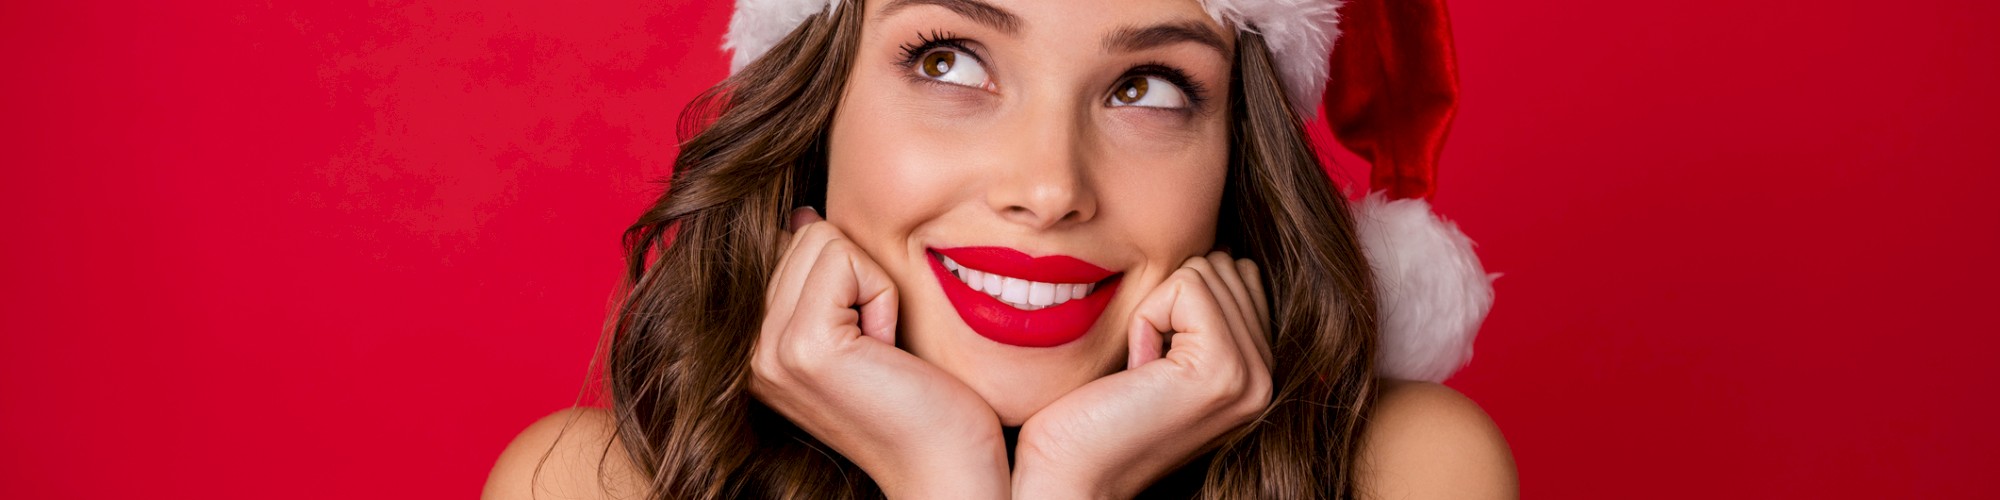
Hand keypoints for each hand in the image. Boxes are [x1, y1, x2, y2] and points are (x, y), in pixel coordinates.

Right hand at [751, 208, 1008, 498]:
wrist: (945, 467)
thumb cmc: (920, 400)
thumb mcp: (858, 328)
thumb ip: (820, 279)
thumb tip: (799, 216)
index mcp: (757, 347)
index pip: (792, 244)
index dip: (848, 277)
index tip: (868, 342)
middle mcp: (751, 352)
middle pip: (804, 235)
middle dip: (859, 277)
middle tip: (879, 347)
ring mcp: (770, 351)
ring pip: (821, 239)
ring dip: (872, 285)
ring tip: (881, 348)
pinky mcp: (804, 347)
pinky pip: (845, 260)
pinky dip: (883, 295)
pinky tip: (887, 350)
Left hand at [1013, 252, 1274, 498]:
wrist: (1072, 471)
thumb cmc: (1097, 409)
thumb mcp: (1163, 349)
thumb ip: (1199, 311)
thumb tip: (1215, 252)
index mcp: (1258, 368)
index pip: (1236, 272)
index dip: (1177, 297)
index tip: (1153, 359)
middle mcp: (1267, 375)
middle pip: (1225, 265)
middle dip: (1168, 299)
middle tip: (1145, 366)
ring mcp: (1251, 376)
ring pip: (1206, 270)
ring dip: (1155, 309)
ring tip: (1143, 370)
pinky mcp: (1223, 369)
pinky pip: (1187, 287)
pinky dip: (1148, 318)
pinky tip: (1140, 369)